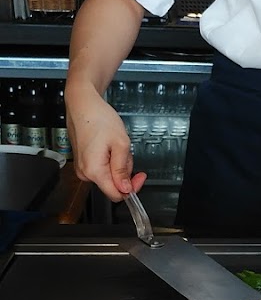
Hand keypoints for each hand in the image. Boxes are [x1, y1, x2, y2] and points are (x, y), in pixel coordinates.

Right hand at [66, 82, 146, 201]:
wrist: (82, 104)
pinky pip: (102, 167)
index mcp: (94, 170)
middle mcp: (84, 172)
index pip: (115, 194)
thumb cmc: (98, 118)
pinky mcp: (83, 161)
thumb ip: (123, 169)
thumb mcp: (121, 143)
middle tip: (125, 150)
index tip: (140, 177)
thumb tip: (125, 188)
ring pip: (109, 175)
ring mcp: (82, 167)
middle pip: (113, 184)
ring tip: (115, 144)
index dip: (131, 188)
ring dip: (118, 163)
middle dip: (124, 170)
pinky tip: (109, 145)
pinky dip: (110, 159)